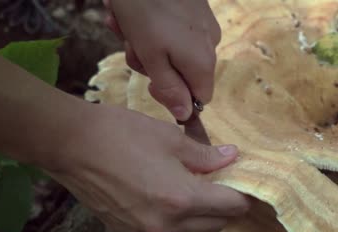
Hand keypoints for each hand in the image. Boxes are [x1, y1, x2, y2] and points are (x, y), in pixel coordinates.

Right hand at [47, 104, 249, 231]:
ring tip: (199, 187)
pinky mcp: (125, 227)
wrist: (70, 143)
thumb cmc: (122, 134)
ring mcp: (143, 229)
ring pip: (189, 229)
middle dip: (226, 208)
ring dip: (202, 214)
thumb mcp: (170, 138)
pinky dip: (176, 215)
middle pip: (213, 225)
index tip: (245, 183)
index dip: (243, 196)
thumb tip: (231, 157)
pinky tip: (168, 193)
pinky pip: (163, 228)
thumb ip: (205, 155)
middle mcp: (164, 223)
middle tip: (226, 184)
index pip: (229, 207)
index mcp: (181, 199)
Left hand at [103, 0, 221, 121]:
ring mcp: (205, 25)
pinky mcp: (196, 10)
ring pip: (176, 51)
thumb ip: (169, 88)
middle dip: (154, 65)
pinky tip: (136, 13)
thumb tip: (185, 115)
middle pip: (184, 74)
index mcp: (202, 62)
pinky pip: (177, 31)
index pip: (200, 98)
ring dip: (148, 45)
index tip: (151, 82)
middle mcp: (210, 44)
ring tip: (127, 26)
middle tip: (132, 46)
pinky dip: (155, 27)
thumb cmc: (144, 9)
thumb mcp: (150, 56)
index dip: (175, 97)